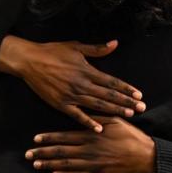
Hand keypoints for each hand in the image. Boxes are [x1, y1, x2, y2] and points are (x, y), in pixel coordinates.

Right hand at [0, 37, 144, 131]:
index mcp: (87, 70)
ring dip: (114, 110)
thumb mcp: (76, 46)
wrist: (29, 60)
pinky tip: (100, 128)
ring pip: (97, 105)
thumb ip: (97, 49)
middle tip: (142, 108)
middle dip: (126, 102)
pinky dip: (89, 122)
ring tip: (129, 115)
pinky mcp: (61, 104)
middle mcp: (81, 84)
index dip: (126, 88)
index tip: (139, 94)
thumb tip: (115, 43)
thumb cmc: (53, 51)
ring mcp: (71, 95)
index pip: (111, 81)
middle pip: (108, 95)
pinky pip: (77, 116)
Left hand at [26, 116, 156, 172]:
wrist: (145, 157)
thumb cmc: (131, 136)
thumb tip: (84, 111)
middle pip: (61, 152)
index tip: (35, 138)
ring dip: (49, 164)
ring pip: (66, 165)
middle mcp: (89, 150)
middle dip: (43, 152)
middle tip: (28, 154)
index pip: (64, 136)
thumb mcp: (115, 121)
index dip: (48, 138)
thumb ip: (98, 118)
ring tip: (36, 164)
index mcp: (91, 136)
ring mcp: (92, 165)